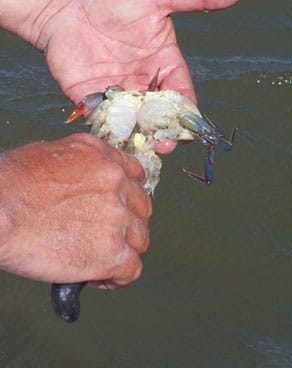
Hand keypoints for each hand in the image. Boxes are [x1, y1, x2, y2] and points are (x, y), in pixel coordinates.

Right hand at [0, 134, 150, 287]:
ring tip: (102, 258)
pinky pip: (132, 269)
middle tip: (108, 234)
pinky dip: (118, 277)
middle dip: (128, 223)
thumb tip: (88, 181)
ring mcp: (116, 218)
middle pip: (141, 209)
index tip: (124, 207)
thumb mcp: (53, 153)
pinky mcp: (110, 252)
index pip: (136, 176)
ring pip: (140, 239)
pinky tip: (101, 277)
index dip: (130, 196)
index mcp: (104, 160)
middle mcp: (116, 184)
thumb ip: (83, 164)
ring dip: (124, 249)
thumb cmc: (12, 184)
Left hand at [37, 0, 242, 150]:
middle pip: (158, 115)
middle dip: (164, 132)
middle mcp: (142, 83)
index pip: (180, 93)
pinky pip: (104, 122)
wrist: (65, 4)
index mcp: (163, 64)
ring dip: (139, 138)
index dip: (186, 110)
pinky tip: (115, 144)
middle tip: (164, 145)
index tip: (188, 126)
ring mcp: (117, 94)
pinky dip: (111, 135)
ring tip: (143, 150)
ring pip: (134, 123)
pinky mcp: (92, 99)